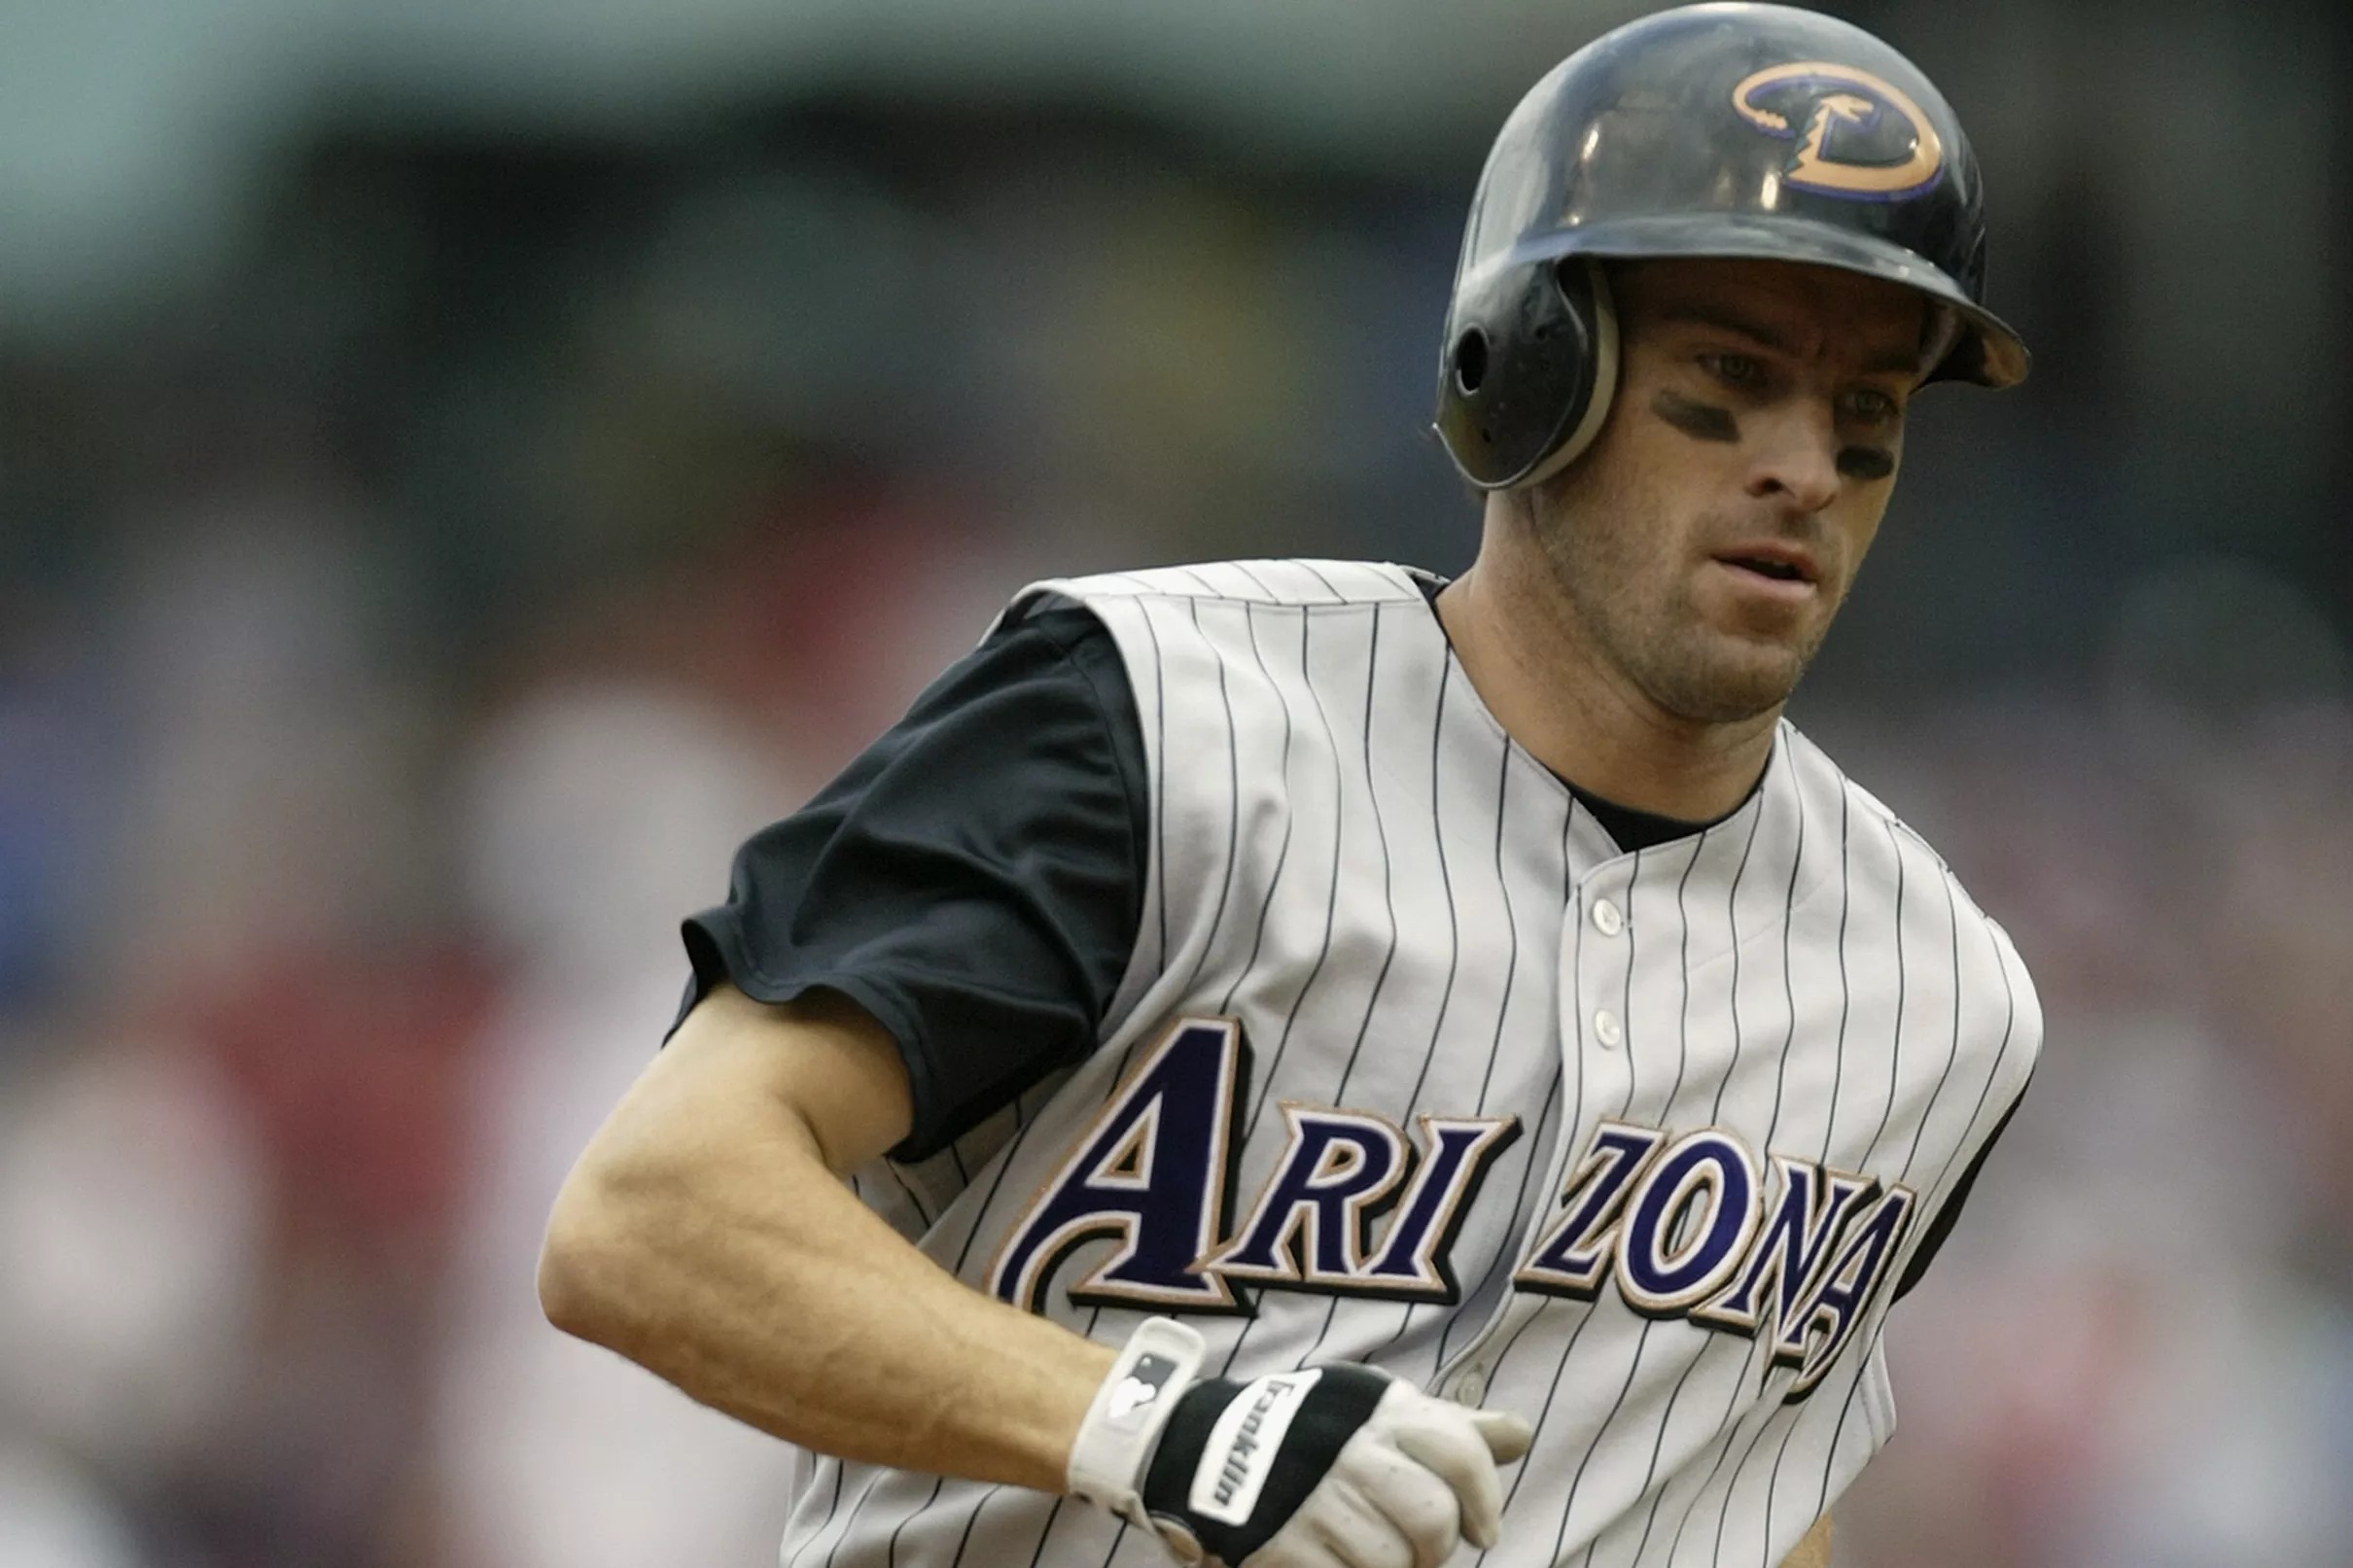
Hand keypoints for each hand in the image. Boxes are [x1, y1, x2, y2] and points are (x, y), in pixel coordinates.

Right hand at [1068, 1320, 1531, 1567]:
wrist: (1202, 1446)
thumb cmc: (1311, 1432)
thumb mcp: (1377, 1411)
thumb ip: (1451, 1428)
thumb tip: (1521, 1435)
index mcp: (1380, 1411)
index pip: (1461, 1450)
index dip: (1483, 1500)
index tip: (1482, 1531)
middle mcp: (1349, 1450)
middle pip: (1431, 1522)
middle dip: (1435, 1552)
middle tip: (1420, 1554)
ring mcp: (1311, 1499)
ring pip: (1391, 1564)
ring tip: (1368, 1555)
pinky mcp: (1278, 1545)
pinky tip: (1335, 1563)